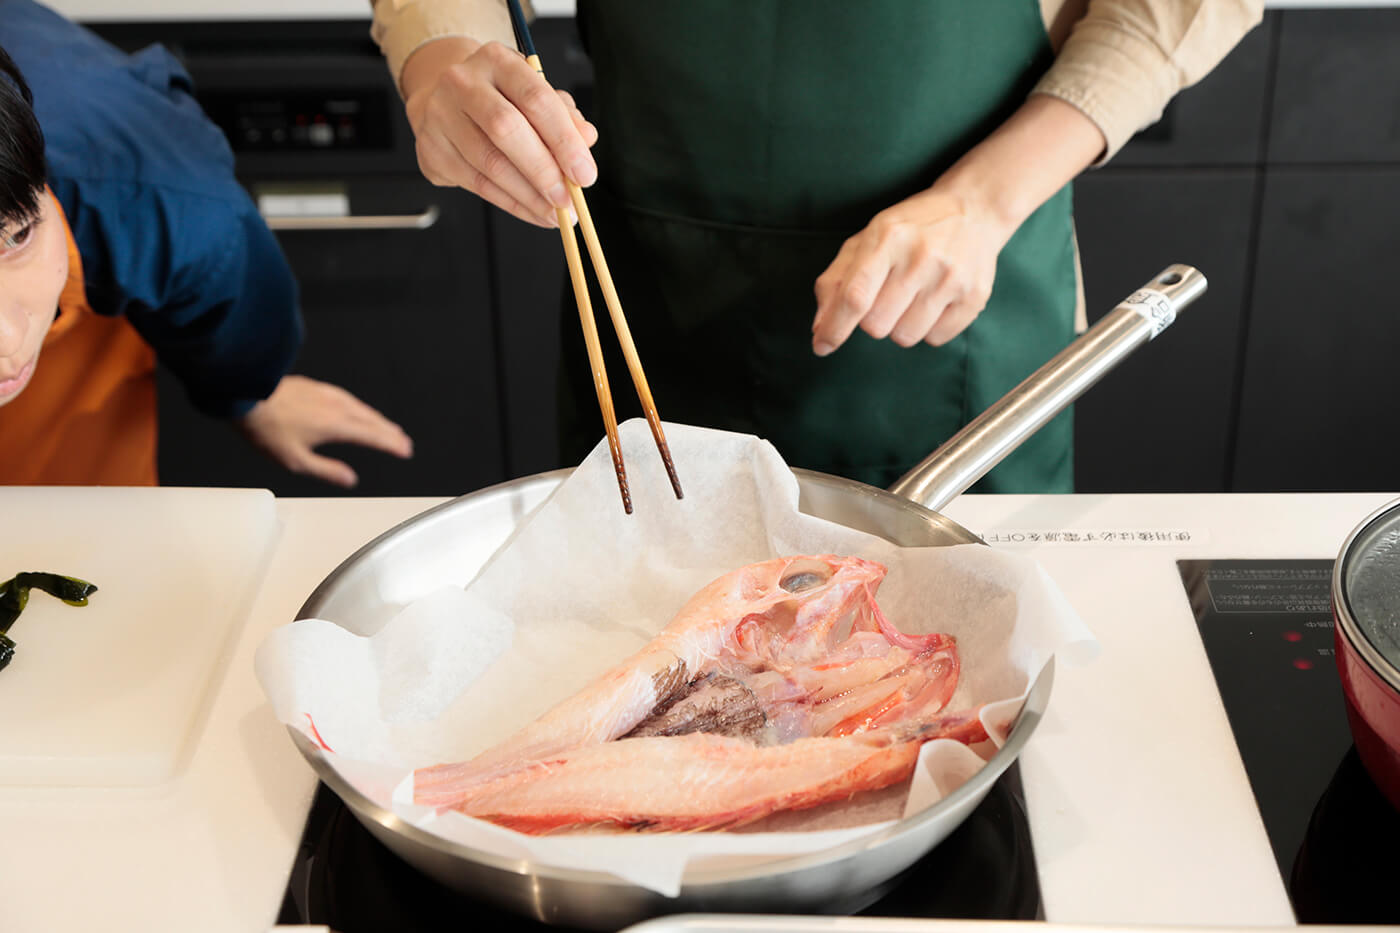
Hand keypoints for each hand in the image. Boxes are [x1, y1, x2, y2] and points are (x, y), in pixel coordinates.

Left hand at [235, 375, 413, 487]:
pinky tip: (357, 409)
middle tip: (402, 440)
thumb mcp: (295, 460)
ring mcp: (327, 394)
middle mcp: (336, 407)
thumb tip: (350, 478)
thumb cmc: (267, 428)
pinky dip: (360, 407)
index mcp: (336, 426)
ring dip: (377, 419)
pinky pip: (348, 398)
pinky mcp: (317, 387)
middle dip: (389, 431)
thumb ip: (327, 470)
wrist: (247, 394)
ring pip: (361, 407)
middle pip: (372, 420)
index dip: (391, 444)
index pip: (372, 436)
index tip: (404, 449)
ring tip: (387, 426)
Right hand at [402, 37, 598, 227]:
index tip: (585, 174)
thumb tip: (587, 139)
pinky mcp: (431, 150)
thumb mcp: (535, 96)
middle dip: (544, 171)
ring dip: (529, 196)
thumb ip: (564, 115)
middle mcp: (463, 82)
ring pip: (490, 163)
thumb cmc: (500, 99)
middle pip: (506, 129)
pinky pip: (477, 184)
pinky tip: (533, 212)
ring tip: (555, 214)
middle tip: (568, 200)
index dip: (564, 140)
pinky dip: (511, 203)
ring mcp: (441, 116)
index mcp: (497, 60)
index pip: (535, 98)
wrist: (444, 102)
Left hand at [810, 94, 1105, 355]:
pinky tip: (934, 301)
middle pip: (876, 325)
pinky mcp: (974, 296)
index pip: (855, 296)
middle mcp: (921, 258)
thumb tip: (820, 329)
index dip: (834, 327)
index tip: (822, 346)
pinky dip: (928, 328)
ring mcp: (951, 278)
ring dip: (900, 325)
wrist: (974, 209)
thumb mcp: (867, 239)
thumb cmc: (910, 229)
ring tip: (912, 297)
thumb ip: (836, 281)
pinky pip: (935, 339)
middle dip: (872, 319)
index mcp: (887, 238)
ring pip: (905, 337)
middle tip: (886, 295)